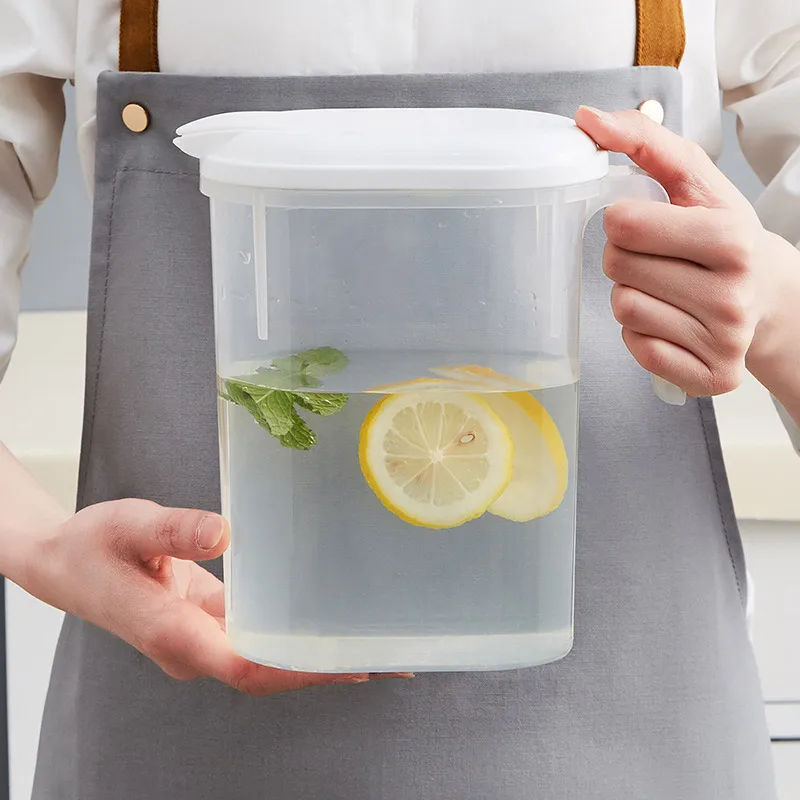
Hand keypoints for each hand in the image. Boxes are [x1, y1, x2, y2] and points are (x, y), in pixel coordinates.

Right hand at [25, 499, 408, 694]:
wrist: (66, 564)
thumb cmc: (93, 546)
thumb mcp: (128, 525)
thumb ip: (173, 530)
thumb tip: (224, 533)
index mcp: (174, 633)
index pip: (248, 666)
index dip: (301, 669)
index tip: (349, 664)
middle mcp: (193, 647)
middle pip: (269, 670)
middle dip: (326, 668)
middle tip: (387, 654)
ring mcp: (201, 639)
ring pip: (266, 657)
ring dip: (316, 655)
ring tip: (372, 642)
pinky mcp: (207, 623)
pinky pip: (257, 637)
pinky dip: (292, 634)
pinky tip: (322, 621)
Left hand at [575, 105, 799, 397]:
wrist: (769, 297)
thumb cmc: (723, 236)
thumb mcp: (696, 181)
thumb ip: (643, 142)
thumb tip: (586, 120)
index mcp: (729, 239)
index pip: (622, 224)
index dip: (623, 219)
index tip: (647, 223)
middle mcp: (730, 295)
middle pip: (617, 267)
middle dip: (625, 257)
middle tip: (659, 257)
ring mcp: (722, 341)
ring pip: (622, 308)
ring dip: (631, 294)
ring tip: (667, 288)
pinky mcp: (711, 376)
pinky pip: (635, 349)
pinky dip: (640, 332)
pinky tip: (670, 319)